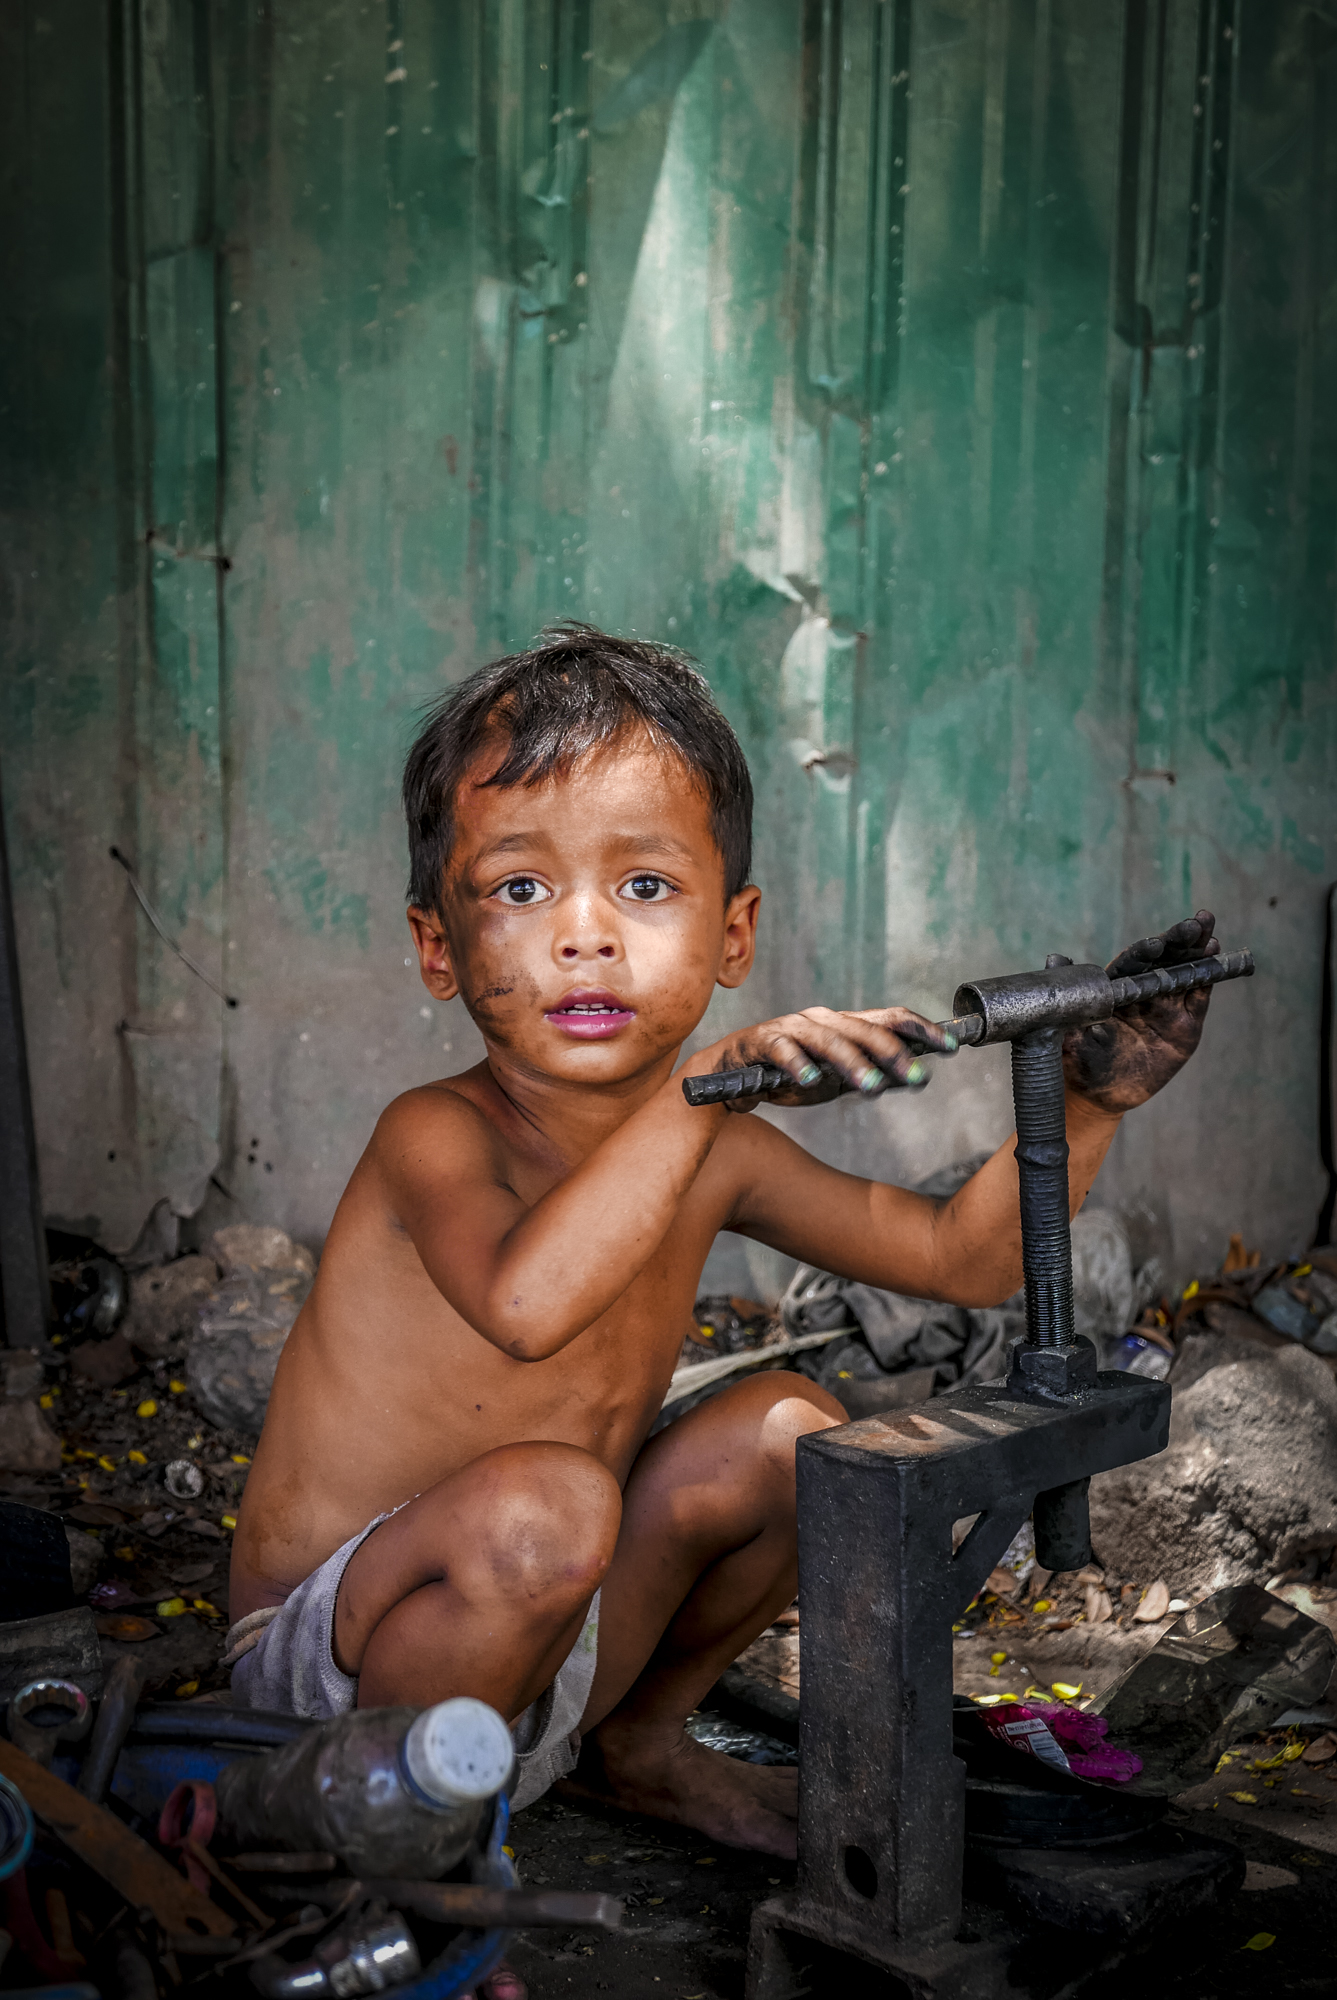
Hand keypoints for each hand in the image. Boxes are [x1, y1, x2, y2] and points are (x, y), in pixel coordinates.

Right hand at [692, 1005, 957, 1112]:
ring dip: (853, 1063)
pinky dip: (799, 1066)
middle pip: (865, 1028)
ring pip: (830, 1040)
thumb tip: (911, 1077)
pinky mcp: (763, 1042)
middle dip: (894, 1052)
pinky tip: (811, 1081)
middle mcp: (822, 1019)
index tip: (950, 1047)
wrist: (728, 1076)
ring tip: (872, 1086)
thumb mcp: (835, 1079)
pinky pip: (784, 1051)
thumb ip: (867, 1074)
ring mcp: (792, 1028)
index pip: (890, 1018)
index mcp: (844, 1024)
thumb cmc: (788, 1075)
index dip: (922, 1028)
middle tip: (916, 1076)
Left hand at [1062, 910, 1218, 1115]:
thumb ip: (1068, 998)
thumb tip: (1055, 959)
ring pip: (1183, 972)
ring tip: (1211, 931)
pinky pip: (1197, 997)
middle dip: (1179, 939)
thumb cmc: (1078, 1061)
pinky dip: (1207, 978)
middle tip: (1198, 921)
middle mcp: (1141, 990)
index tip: (1155, 944)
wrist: (1100, 1094)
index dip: (1144, 952)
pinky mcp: (1184, 1024)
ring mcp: (1165, 1005)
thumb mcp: (1066, 1031)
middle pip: (1163, 959)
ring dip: (1197, 950)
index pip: (1131, 963)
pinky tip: (1216, 958)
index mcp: (1115, 988)